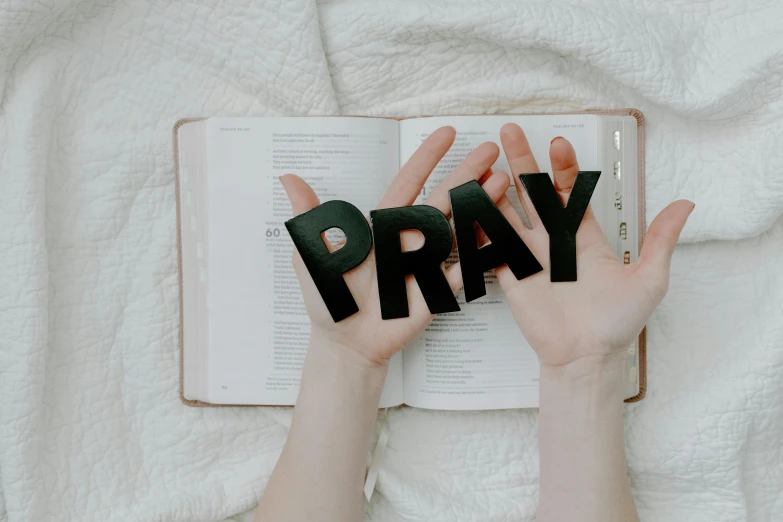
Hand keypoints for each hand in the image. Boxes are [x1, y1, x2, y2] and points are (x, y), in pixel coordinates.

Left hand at [281, 127, 508, 367]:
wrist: (343, 343)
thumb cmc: (328, 300)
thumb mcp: (312, 255)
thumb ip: (310, 217)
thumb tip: (289, 177)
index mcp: (382, 226)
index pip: (409, 183)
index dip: (427, 158)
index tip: (446, 133)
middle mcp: (409, 239)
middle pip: (442, 199)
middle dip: (466, 173)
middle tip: (490, 148)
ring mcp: (426, 263)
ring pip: (458, 227)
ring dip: (480, 204)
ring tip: (502, 181)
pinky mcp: (436, 291)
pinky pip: (463, 269)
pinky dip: (481, 251)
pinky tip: (500, 231)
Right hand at [495, 123, 693, 370]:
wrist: (586, 357)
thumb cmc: (618, 323)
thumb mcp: (649, 278)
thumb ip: (661, 240)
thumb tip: (686, 205)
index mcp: (583, 237)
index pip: (569, 192)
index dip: (563, 166)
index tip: (558, 143)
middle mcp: (553, 242)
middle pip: (534, 192)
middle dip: (523, 161)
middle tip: (510, 132)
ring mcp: (529, 256)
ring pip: (508, 212)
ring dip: (497, 186)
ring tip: (485, 159)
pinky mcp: (510, 274)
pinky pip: (491, 244)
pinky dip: (479, 223)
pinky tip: (470, 201)